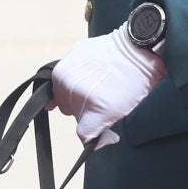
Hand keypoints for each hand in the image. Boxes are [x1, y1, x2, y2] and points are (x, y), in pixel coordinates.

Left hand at [51, 23, 166, 147]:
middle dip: (83, 104)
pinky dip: (98, 138)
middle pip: (70, 111)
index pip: (59, 99)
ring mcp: (81, 99)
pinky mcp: (98, 110)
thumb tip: (48, 106)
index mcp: (59, 74)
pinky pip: (88, 135)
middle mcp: (66, 86)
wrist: (139, 50)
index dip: (76, 96)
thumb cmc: (113, 54)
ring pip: (81, 122)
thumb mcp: (79, 55)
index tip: (91, 87)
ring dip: (95, 115)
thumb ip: (63, 78)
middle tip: (104, 88)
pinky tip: (110, 131)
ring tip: (111, 95)